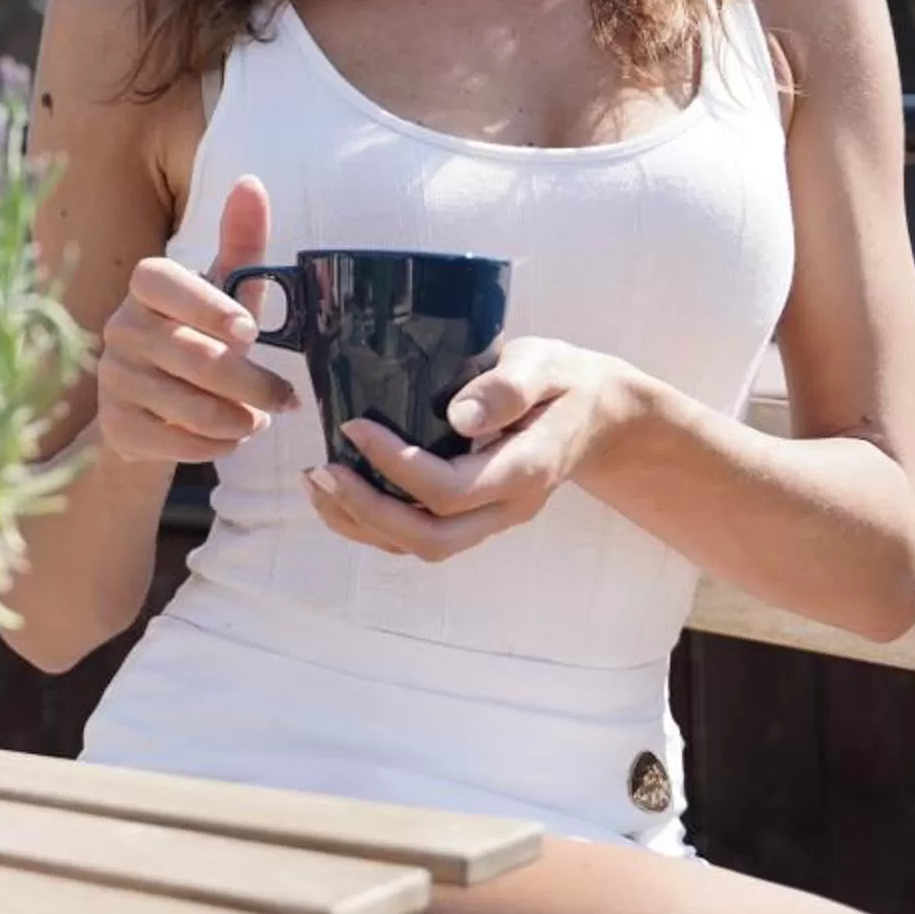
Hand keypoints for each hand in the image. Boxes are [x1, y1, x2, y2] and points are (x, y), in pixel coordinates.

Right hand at [92, 176, 296, 465]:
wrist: (155, 410)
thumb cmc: (202, 337)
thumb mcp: (226, 293)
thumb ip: (241, 242)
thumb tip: (252, 182)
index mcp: (146, 287)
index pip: (162, 281)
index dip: (205, 305)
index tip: (249, 330)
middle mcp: (120, 328)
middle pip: (192, 355)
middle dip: (251, 383)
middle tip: (286, 398)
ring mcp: (112, 378)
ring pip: (188, 405)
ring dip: (239, 419)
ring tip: (258, 417)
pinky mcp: (115, 426)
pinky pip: (175, 442)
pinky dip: (216, 445)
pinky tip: (230, 437)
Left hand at [302, 337, 637, 561]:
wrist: (598, 413)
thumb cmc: (565, 381)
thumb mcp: (547, 365)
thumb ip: (507, 387)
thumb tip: (460, 416)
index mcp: (526, 468)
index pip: (451, 490)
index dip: (395, 465)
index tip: (354, 425)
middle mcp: (508, 506)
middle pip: (433, 538)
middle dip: (368, 510)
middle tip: (322, 470)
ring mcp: (492, 519)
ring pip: (423, 548)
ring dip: (363, 524)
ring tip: (317, 482)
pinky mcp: (475, 516)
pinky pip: (420, 538)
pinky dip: (373, 524)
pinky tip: (340, 492)